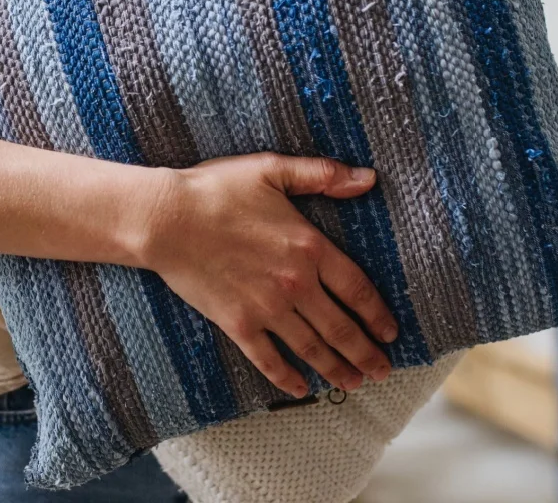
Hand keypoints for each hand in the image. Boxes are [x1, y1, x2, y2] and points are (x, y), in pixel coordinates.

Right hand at [126, 153, 397, 397]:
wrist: (166, 219)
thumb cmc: (216, 190)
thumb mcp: (272, 170)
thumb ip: (322, 175)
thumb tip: (368, 178)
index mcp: (309, 247)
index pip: (357, 289)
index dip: (378, 314)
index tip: (391, 332)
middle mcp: (295, 284)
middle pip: (341, 327)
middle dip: (366, 353)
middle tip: (382, 370)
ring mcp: (266, 308)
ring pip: (312, 348)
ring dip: (337, 369)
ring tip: (354, 383)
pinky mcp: (237, 323)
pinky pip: (268, 359)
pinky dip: (286, 378)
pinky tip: (300, 388)